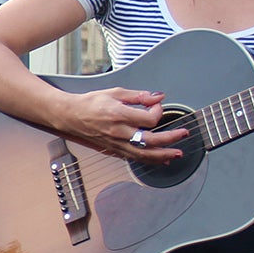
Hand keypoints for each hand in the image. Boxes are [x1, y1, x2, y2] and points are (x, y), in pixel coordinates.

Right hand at [64, 86, 183, 160]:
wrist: (69, 116)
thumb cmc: (90, 103)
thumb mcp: (115, 92)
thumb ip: (139, 95)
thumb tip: (158, 97)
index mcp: (119, 115)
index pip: (149, 118)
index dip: (158, 111)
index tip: (156, 105)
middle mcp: (119, 132)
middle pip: (151, 140)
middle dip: (171, 138)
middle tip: (184, 133)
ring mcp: (116, 144)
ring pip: (144, 154)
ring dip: (163, 155)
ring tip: (177, 153)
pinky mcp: (113, 150)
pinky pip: (134, 158)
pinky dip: (149, 160)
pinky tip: (160, 160)